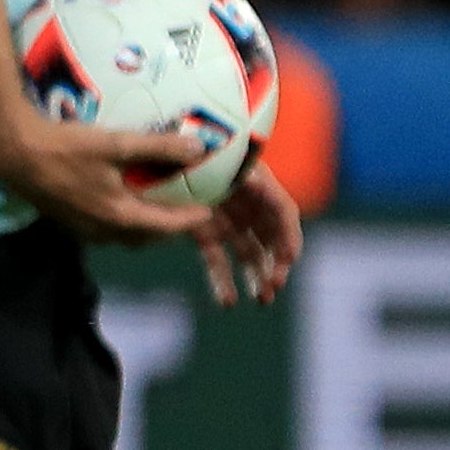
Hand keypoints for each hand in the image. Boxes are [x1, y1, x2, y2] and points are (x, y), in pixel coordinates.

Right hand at [0, 107, 217, 246]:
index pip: (166, 226)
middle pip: (146, 238)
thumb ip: (158, 148)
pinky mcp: (66, 221)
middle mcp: (102, 230)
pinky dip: (120, 222)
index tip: (209, 211)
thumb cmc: (66, 148)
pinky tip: (116, 201)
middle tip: (182, 209)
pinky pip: (103, 231)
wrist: (14, 153)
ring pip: (123, 237)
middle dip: (167, 228)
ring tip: (152, 207)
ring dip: (142, 228)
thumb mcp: (115, 143)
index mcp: (119, 215)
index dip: (191, 220)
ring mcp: (82, 229)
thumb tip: (199, 149)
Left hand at [192, 151, 301, 308]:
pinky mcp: (205, 234)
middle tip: (275, 285)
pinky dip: (222, 281)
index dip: (289, 234)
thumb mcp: (212, 154)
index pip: (283, 211)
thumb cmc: (189, 147)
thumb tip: (252, 182)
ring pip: (249, 254)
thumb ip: (232, 168)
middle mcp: (247, 204)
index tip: (290, 258)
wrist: (159, 151)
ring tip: (263, 300)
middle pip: (271, 237)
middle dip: (277, 262)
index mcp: (255, 182)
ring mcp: (227, 220)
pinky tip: (228, 302)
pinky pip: (217, 260)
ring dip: (258, 276)